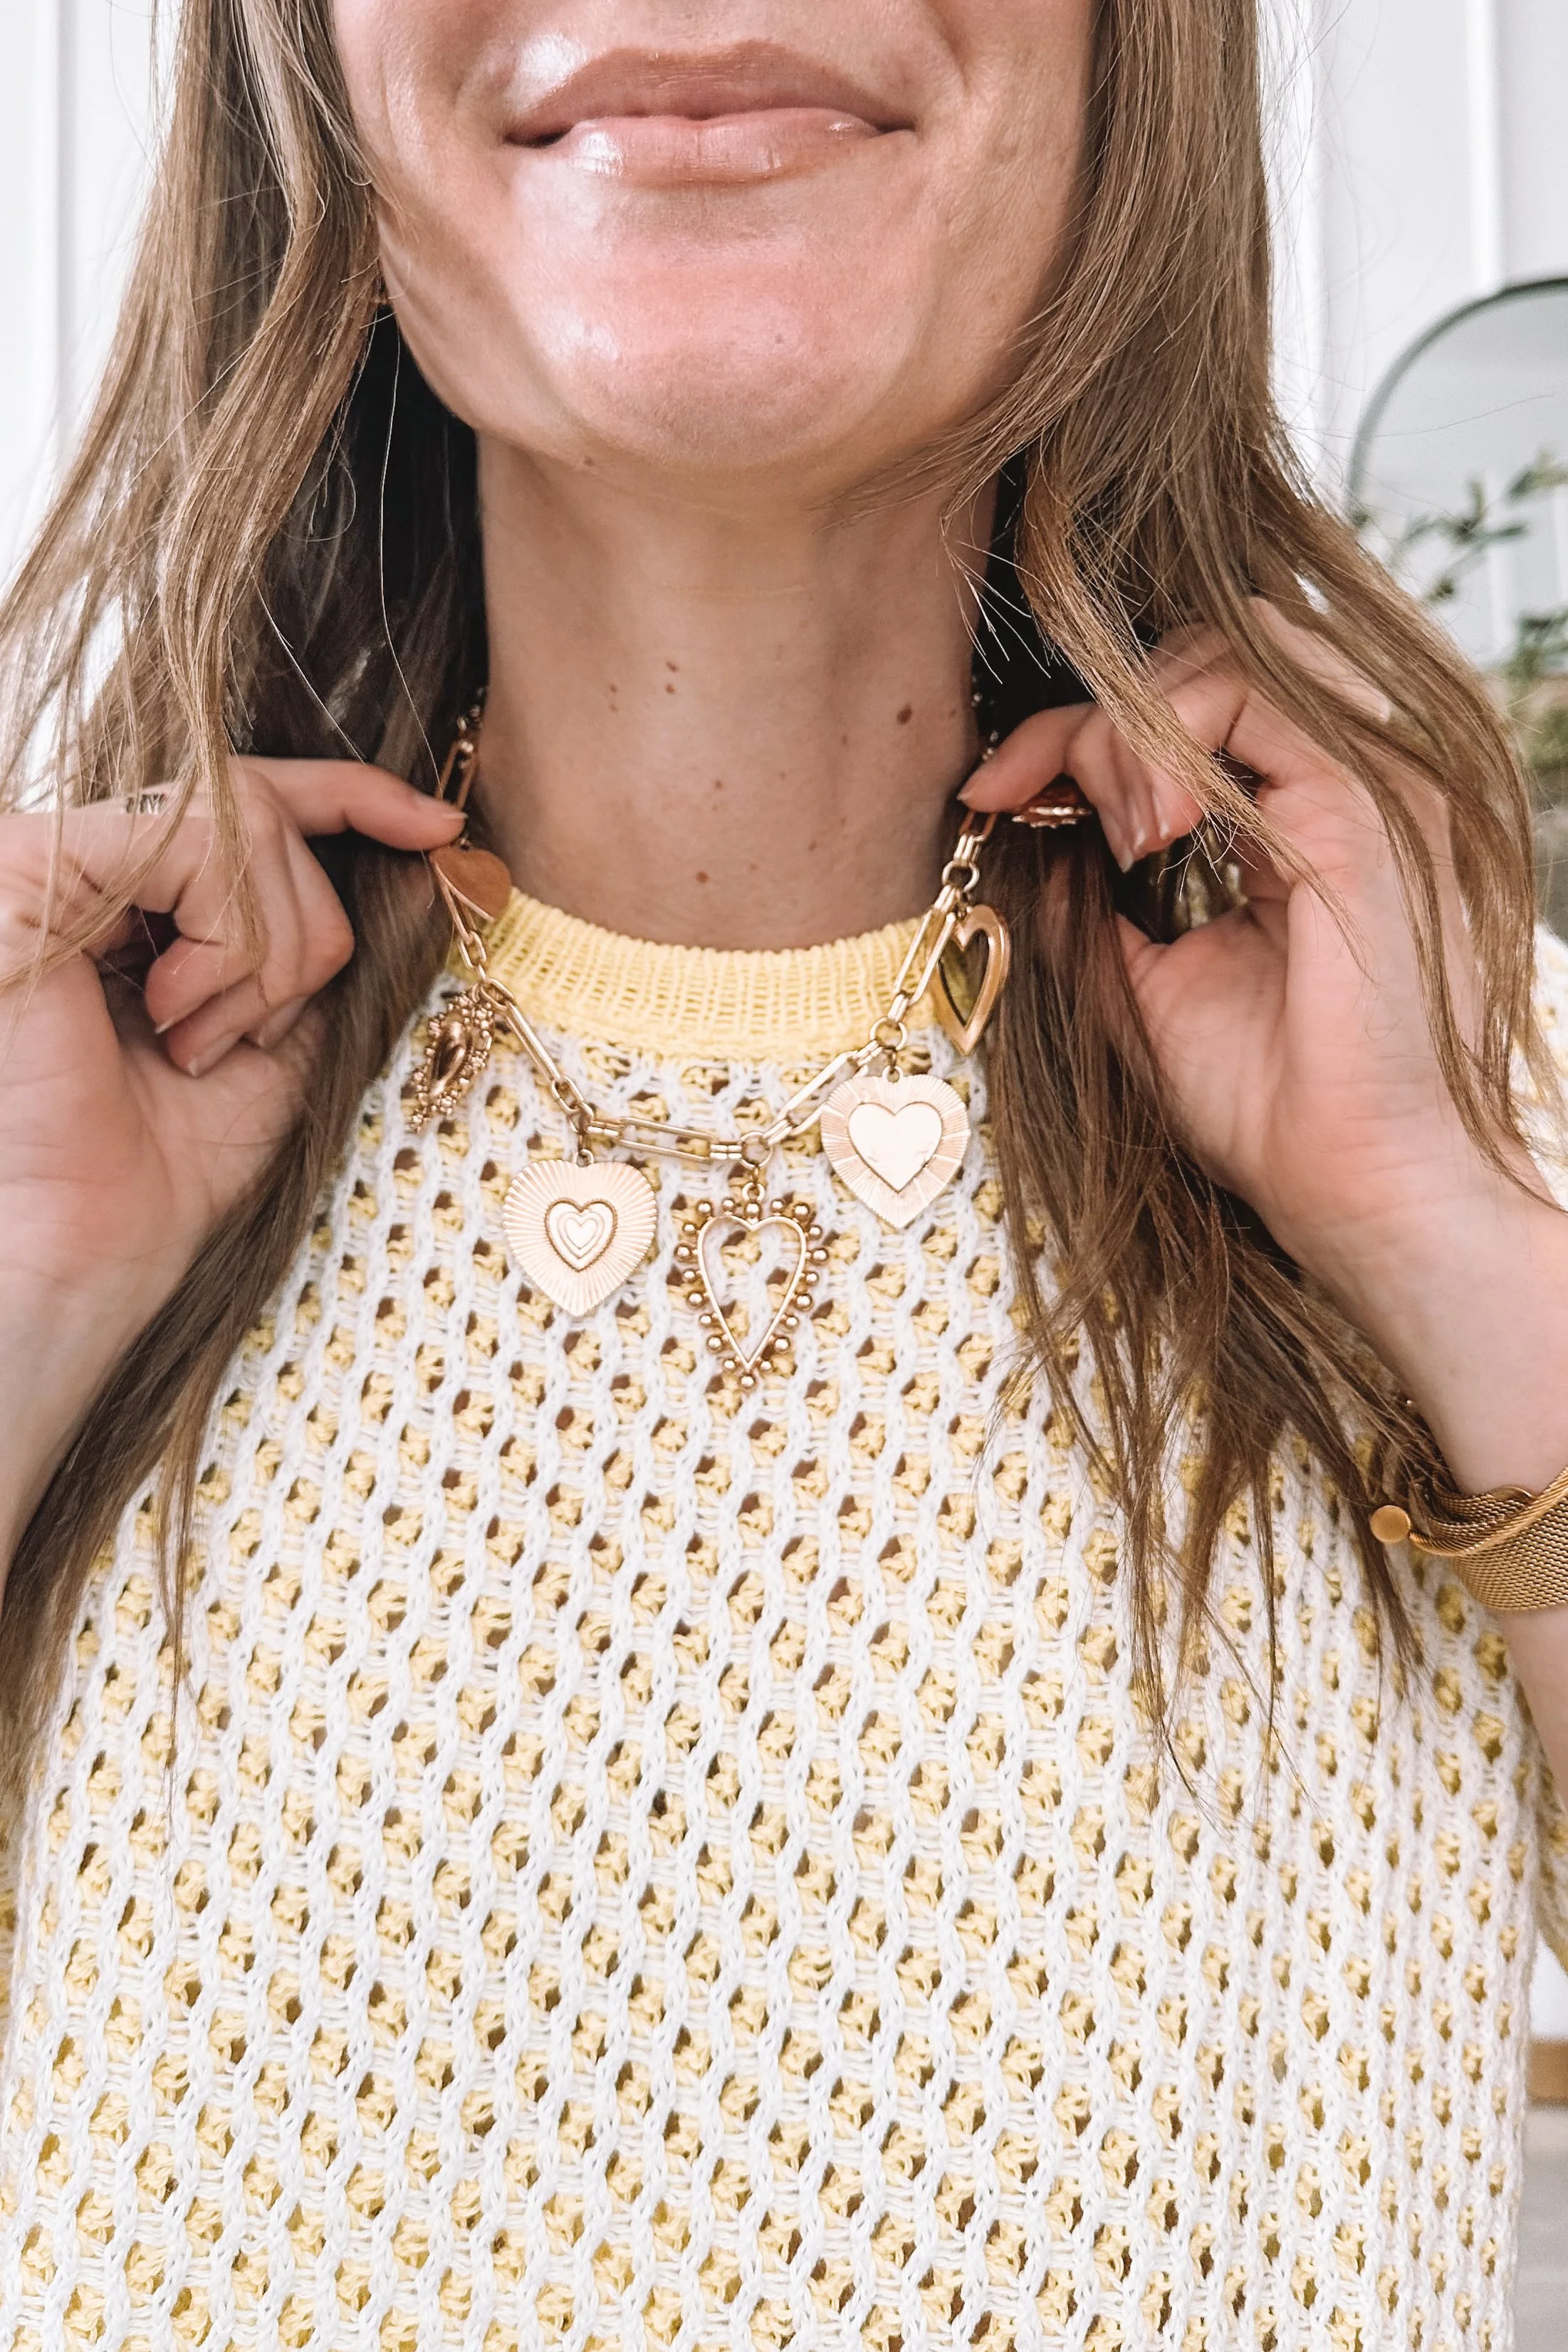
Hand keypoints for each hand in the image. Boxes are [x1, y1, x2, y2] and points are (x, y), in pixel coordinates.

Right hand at [0, 759, 460, 1551]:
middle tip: (251, 1034)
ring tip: (195, 1041)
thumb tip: (424, 839)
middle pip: (259, 807)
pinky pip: (192, 838)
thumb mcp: (283, 1024)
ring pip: (237, 818)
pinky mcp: (26, 864)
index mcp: (132, 893)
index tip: (439, 829)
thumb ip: (319, 929)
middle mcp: (81, 858)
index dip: (354, 795)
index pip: (250, 797)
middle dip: (303, 932)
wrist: (95, 1245)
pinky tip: (173, 1014)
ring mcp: (47, 852)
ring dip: (265, 954)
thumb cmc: (174, 1157)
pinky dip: (226, 939)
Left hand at [962, 608, 1567, 1495]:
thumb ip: (1088, 898)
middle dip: (1086, 712)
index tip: (994, 791)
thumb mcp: (1140, 982)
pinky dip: (1173, 739)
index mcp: (1298, 817)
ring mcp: (1369, 780)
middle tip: (1020, 792)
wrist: (1346, 1184)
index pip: (1187, 702)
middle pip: (1204, 655)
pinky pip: (1260, 695)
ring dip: (1131, 725)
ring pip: (1232, 650)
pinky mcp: (1373, 800)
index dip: (1074, 727)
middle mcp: (1343, 782)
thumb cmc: (1265, 1104)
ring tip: (1114, 834)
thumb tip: (1018, 827)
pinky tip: (1149, 830)